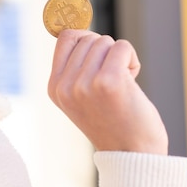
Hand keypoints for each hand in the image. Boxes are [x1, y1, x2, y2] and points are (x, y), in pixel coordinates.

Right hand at [48, 30, 167, 154]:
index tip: (99, 54)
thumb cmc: (112, 121)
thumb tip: (80, 31)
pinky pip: (122, 46)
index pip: (65, 37)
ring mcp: (85, 84)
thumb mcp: (80, 97)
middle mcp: (65, 86)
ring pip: (105, 41)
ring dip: (119, 57)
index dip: (86, 38)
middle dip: (105, 52)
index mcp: (54, 87)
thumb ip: (75, 68)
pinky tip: (132, 82)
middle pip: (88, 38)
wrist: (132, 154)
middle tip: (113, 79)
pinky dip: (132, 59)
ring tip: (122, 84)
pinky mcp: (109, 81)